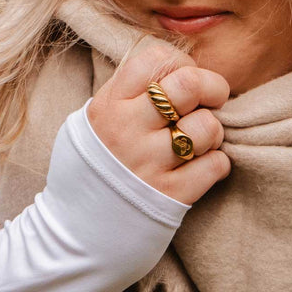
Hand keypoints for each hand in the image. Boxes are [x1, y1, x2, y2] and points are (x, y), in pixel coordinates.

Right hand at [87, 39, 230, 204]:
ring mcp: (148, 164)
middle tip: (212, 100)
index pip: (157, 59)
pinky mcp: (169, 197)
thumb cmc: (95, 167)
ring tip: (200, 140)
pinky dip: (217, 163)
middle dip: (212, 87)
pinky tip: (201, 166)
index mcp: (110, 104)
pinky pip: (215, 165)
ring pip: (207, 126)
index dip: (181, 63)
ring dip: (213, 131)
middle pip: (189, 84)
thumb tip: (177, 69)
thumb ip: (130, 93)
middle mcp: (127, 130)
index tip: (182, 78)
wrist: (74, 233)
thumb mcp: (97, 119)